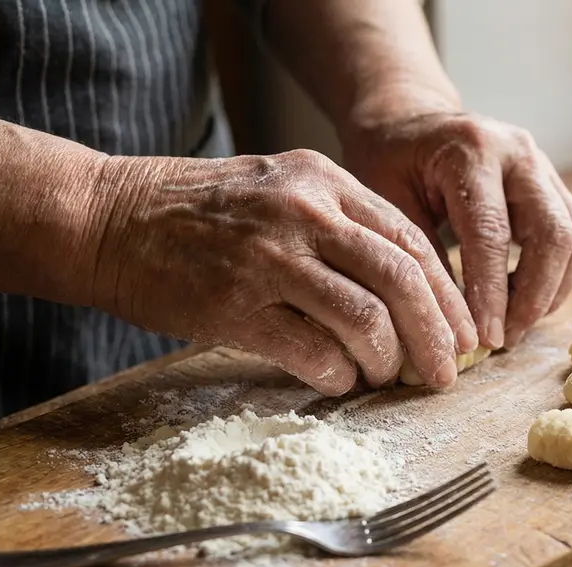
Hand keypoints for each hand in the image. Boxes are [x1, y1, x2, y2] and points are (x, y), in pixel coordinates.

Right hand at [89, 149, 478, 393]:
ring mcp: (270, 260)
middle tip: (444, 375)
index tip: (463, 334)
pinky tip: (339, 379)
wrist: (108, 219)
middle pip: (402, 280)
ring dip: (386, 360)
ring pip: (365, 319)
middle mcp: (305, 214)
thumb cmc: (201, 213)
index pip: (412, 242)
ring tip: (384, 376)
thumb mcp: (281, 189)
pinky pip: (313, 353)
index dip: (448, 296)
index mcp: (324, 182)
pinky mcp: (236, 308)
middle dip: (436, 336)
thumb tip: (409, 290)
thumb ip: (342, 225)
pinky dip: (338, 374)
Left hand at [342, 112, 571, 348]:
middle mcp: (519, 153)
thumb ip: (420, 257)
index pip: (492, 234)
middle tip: (504, 338)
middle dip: (535, 297)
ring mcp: (544, 166)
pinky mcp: (556, 185)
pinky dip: (557, 277)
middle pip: (554, 234)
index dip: (493, 294)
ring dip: (552, 291)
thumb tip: (450, 327)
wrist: (409, 120)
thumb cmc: (389, 162)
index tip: (485, 340)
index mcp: (471, 151)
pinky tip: (524, 300)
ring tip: (514, 323)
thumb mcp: (386, 204)